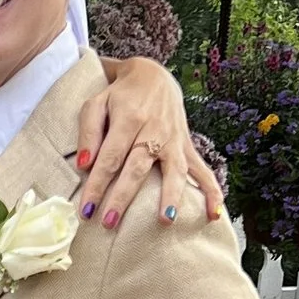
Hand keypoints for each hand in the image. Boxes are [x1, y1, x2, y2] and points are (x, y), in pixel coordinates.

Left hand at [77, 58, 222, 229]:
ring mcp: (174, 139)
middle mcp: (155, 130)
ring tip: (165, 220)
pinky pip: (202, 170)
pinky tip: (213, 214)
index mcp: (129, 118)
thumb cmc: (119, 96)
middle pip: (138, 167)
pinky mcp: (187, 146)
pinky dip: (211, 191)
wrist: (153, 76)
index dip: (97, 184)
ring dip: (171, 196)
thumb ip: (89, 133)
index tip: (87, 209)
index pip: (110, 157)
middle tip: (109, 222)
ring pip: (174, 170)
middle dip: (123, 196)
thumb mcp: (96, 104)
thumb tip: (84, 165)